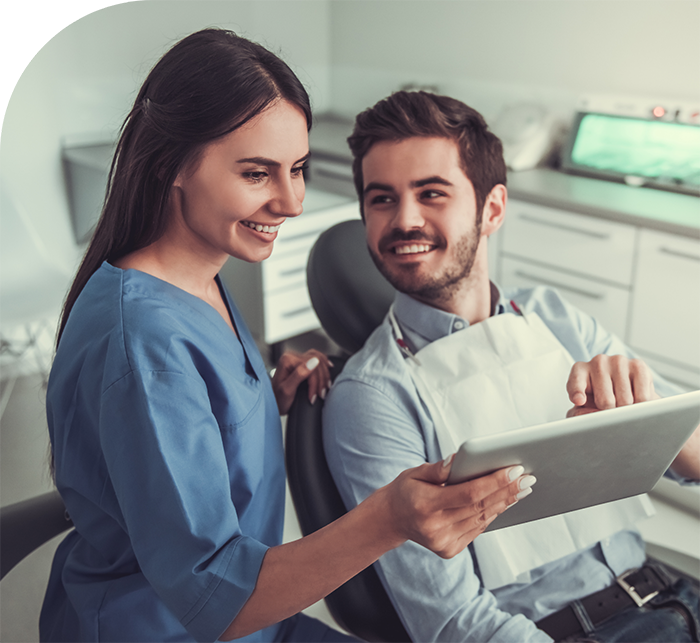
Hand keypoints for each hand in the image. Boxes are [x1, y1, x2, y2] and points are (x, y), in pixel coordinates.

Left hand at [271, 349, 332, 414]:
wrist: (273, 404)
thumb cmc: (277, 400)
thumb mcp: (287, 390)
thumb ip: (299, 375)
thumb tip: (313, 362)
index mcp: (287, 360)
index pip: (311, 367)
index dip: (315, 382)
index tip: (314, 396)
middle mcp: (292, 356)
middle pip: (317, 362)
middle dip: (321, 380)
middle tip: (321, 395)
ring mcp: (297, 359)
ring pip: (319, 359)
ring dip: (325, 374)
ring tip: (324, 388)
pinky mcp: (301, 363)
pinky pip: (317, 358)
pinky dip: (324, 364)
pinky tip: (329, 368)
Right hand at [380, 458, 534, 558]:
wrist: (391, 520)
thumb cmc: (405, 490)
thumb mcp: (414, 472)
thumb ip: (438, 468)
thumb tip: (460, 459)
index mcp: (425, 505)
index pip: (468, 493)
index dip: (494, 482)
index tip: (514, 470)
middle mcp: (435, 527)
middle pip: (480, 507)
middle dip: (507, 491)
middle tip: (527, 477)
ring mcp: (443, 542)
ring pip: (482, 520)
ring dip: (505, 502)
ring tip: (522, 487)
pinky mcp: (449, 550)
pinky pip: (477, 529)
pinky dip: (492, 514)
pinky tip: (505, 501)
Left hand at [566, 354, 658, 417]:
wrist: (623, 399)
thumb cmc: (597, 402)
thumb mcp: (583, 410)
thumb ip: (582, 414)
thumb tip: (594, 417)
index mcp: (579, 371)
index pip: (576, 382)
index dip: (577, 392)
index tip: (578, 401)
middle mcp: (598, 362)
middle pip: (605, 401)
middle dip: (610, 414)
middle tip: (609, 412)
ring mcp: (618, 361)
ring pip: (625, 400)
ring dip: (626, 411)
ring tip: (622, 406)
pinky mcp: (638, 366)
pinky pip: (643, 396)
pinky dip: (641, 407)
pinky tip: (636, 403)